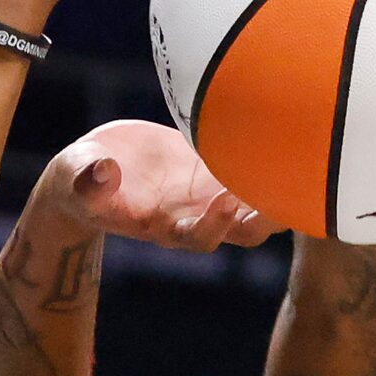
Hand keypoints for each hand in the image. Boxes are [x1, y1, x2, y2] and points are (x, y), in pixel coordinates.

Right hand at [38, 120, 276, 251]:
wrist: (93, 172)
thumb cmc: (80, 179)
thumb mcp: (75, 177)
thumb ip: (84, 179)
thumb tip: (99, 172)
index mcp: (161, 226)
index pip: (198, 236)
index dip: (214, 224)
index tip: (223, 198)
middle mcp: (193, 218)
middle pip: (241, 232)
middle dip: (264, 218)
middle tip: (285, 192)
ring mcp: (208, 197)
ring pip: (256, 208)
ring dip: (279, 194)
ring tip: (300, 165)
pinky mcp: (215, 173)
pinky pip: (251, 176)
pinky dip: (271, 165)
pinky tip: (291, 139)